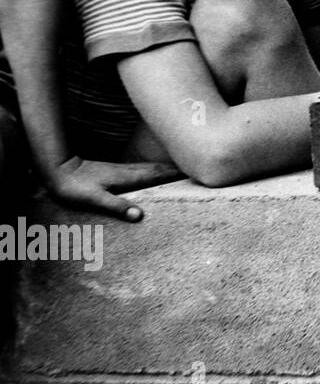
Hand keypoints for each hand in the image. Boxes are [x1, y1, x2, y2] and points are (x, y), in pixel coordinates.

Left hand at [45, 156, 183, 222]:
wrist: (58, 170)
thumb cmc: (74, 187)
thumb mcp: (94, 199)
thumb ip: (117, 206)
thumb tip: (140, 215)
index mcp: (128, 178)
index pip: (158, 174)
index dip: (177, 173)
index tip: (196, 173)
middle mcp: (129, 171)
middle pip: (159, 169)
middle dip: (178, 170)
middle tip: (197, 171)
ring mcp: (123, 170)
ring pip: (151, 169)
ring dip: (167, 170)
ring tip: (182, 172)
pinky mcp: (116, 172)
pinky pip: (142, 171)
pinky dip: (154, 172)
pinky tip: (154, 174)